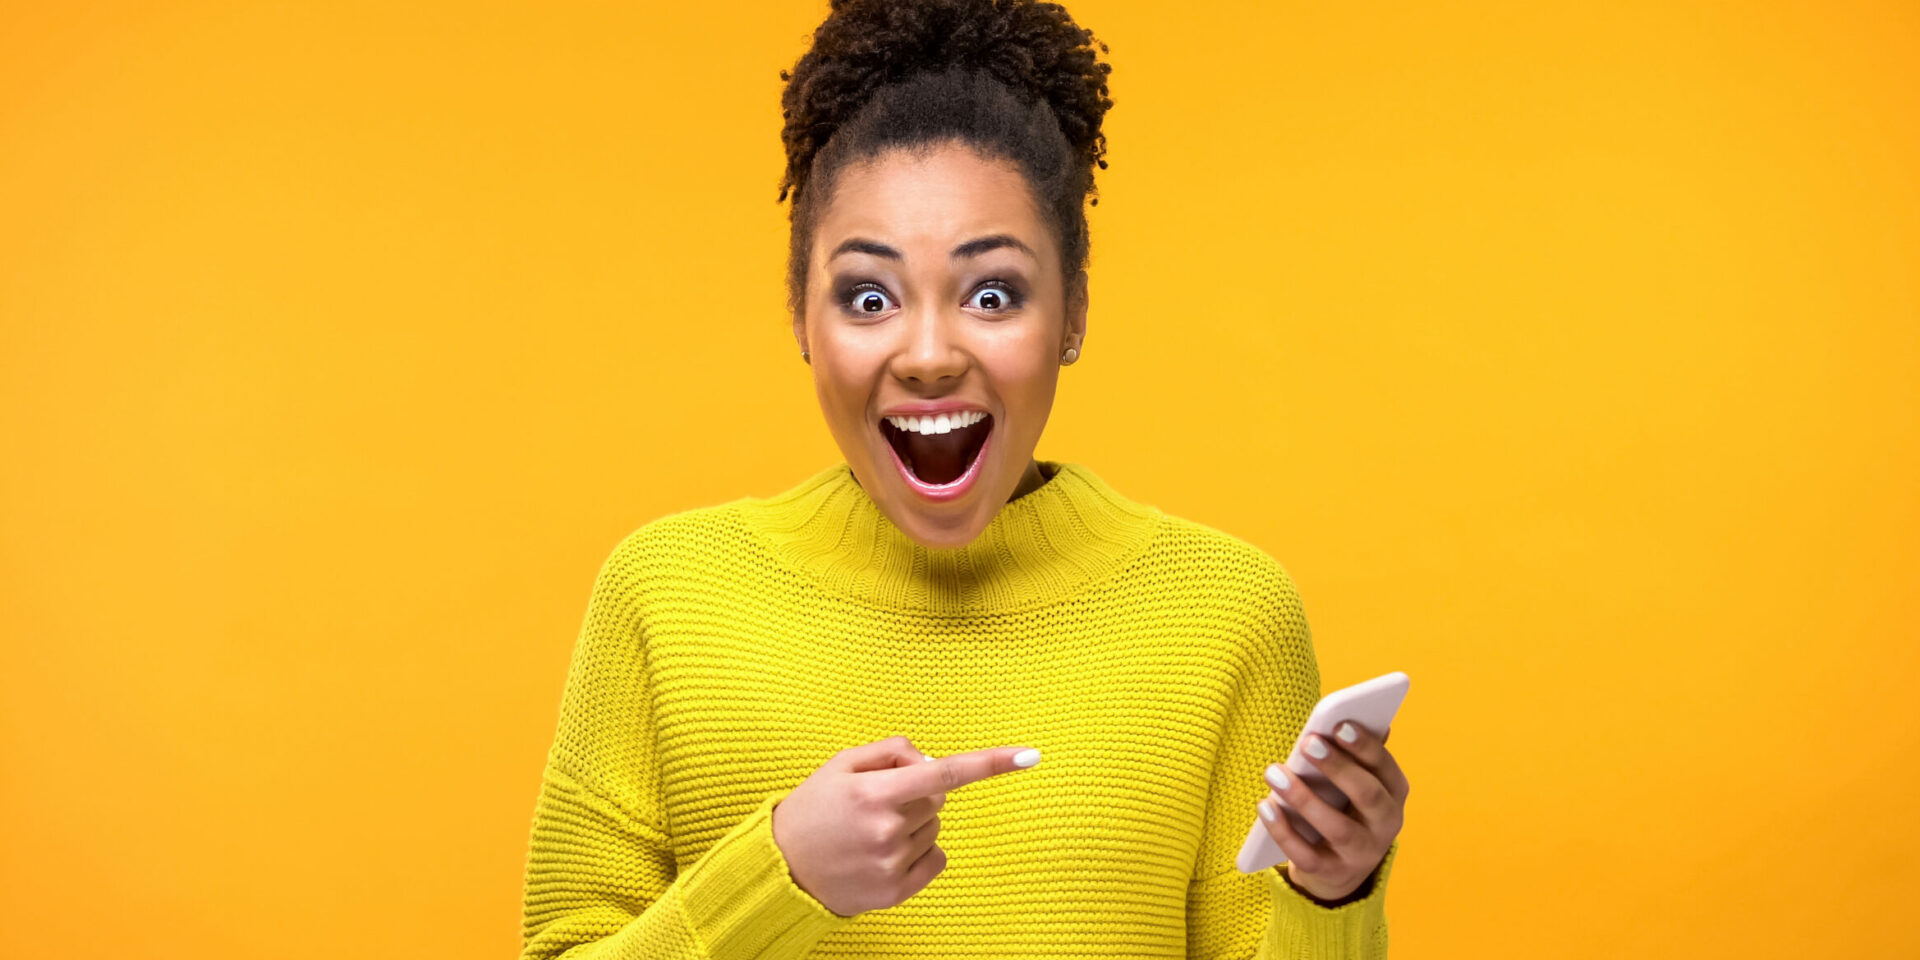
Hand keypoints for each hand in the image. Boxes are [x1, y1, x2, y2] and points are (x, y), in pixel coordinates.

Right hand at [771, 735, 1038, 916]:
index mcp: (874, 792)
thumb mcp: (842, 763)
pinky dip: (921, 851)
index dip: (990, 763)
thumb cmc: (813, 809)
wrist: (781, 868)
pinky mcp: (896, 891)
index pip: (944, 773)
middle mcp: (887, 830)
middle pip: (937, 800)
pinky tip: (886, 852)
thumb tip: (933, 761)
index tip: (1030, 755)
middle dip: (916, 794)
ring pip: (934, 828)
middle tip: (876, 803)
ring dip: (913, 823)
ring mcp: (892, 864)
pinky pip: (936, 859)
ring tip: (871, 830)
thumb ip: (892, 751)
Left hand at [1257, 722, 1408, 902]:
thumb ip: (1354, 753)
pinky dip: (1283, 831)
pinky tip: (1264, 806)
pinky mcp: (1332, 873)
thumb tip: (1354, 715)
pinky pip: (1307, 855)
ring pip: (1336, 827)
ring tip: (1273, 772)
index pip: (1384, 767)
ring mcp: (1361, 853)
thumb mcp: (1355, 780)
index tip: (1339, 724)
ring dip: (1303, 797)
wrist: (1340, 866)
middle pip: (1367, 795)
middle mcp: (1385, 825)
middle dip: (1338, 767)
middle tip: (1307, 743)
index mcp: (1393, 793)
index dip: (1365, 746)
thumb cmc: (1344, 805)